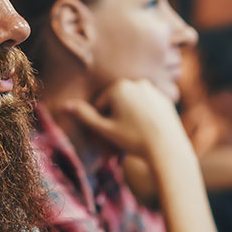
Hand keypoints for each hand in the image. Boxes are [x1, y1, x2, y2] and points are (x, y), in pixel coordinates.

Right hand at [58, 79, 185, 158]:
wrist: (167, 148)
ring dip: (129, 119)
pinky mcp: (164, 99)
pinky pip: (147, 109)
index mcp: (118, 87)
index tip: (110, 136)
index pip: (101, 106)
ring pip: (132, 106)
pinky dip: (144, 119)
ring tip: (135, 137)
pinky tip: (147, 133)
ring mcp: (152, 90)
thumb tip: (64, 105)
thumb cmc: (133, 139)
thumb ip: (85, 116)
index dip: (102, 124)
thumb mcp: (105, 129)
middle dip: (116, 121)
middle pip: (117, 104)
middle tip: (122, 140)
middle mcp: (136, 83)